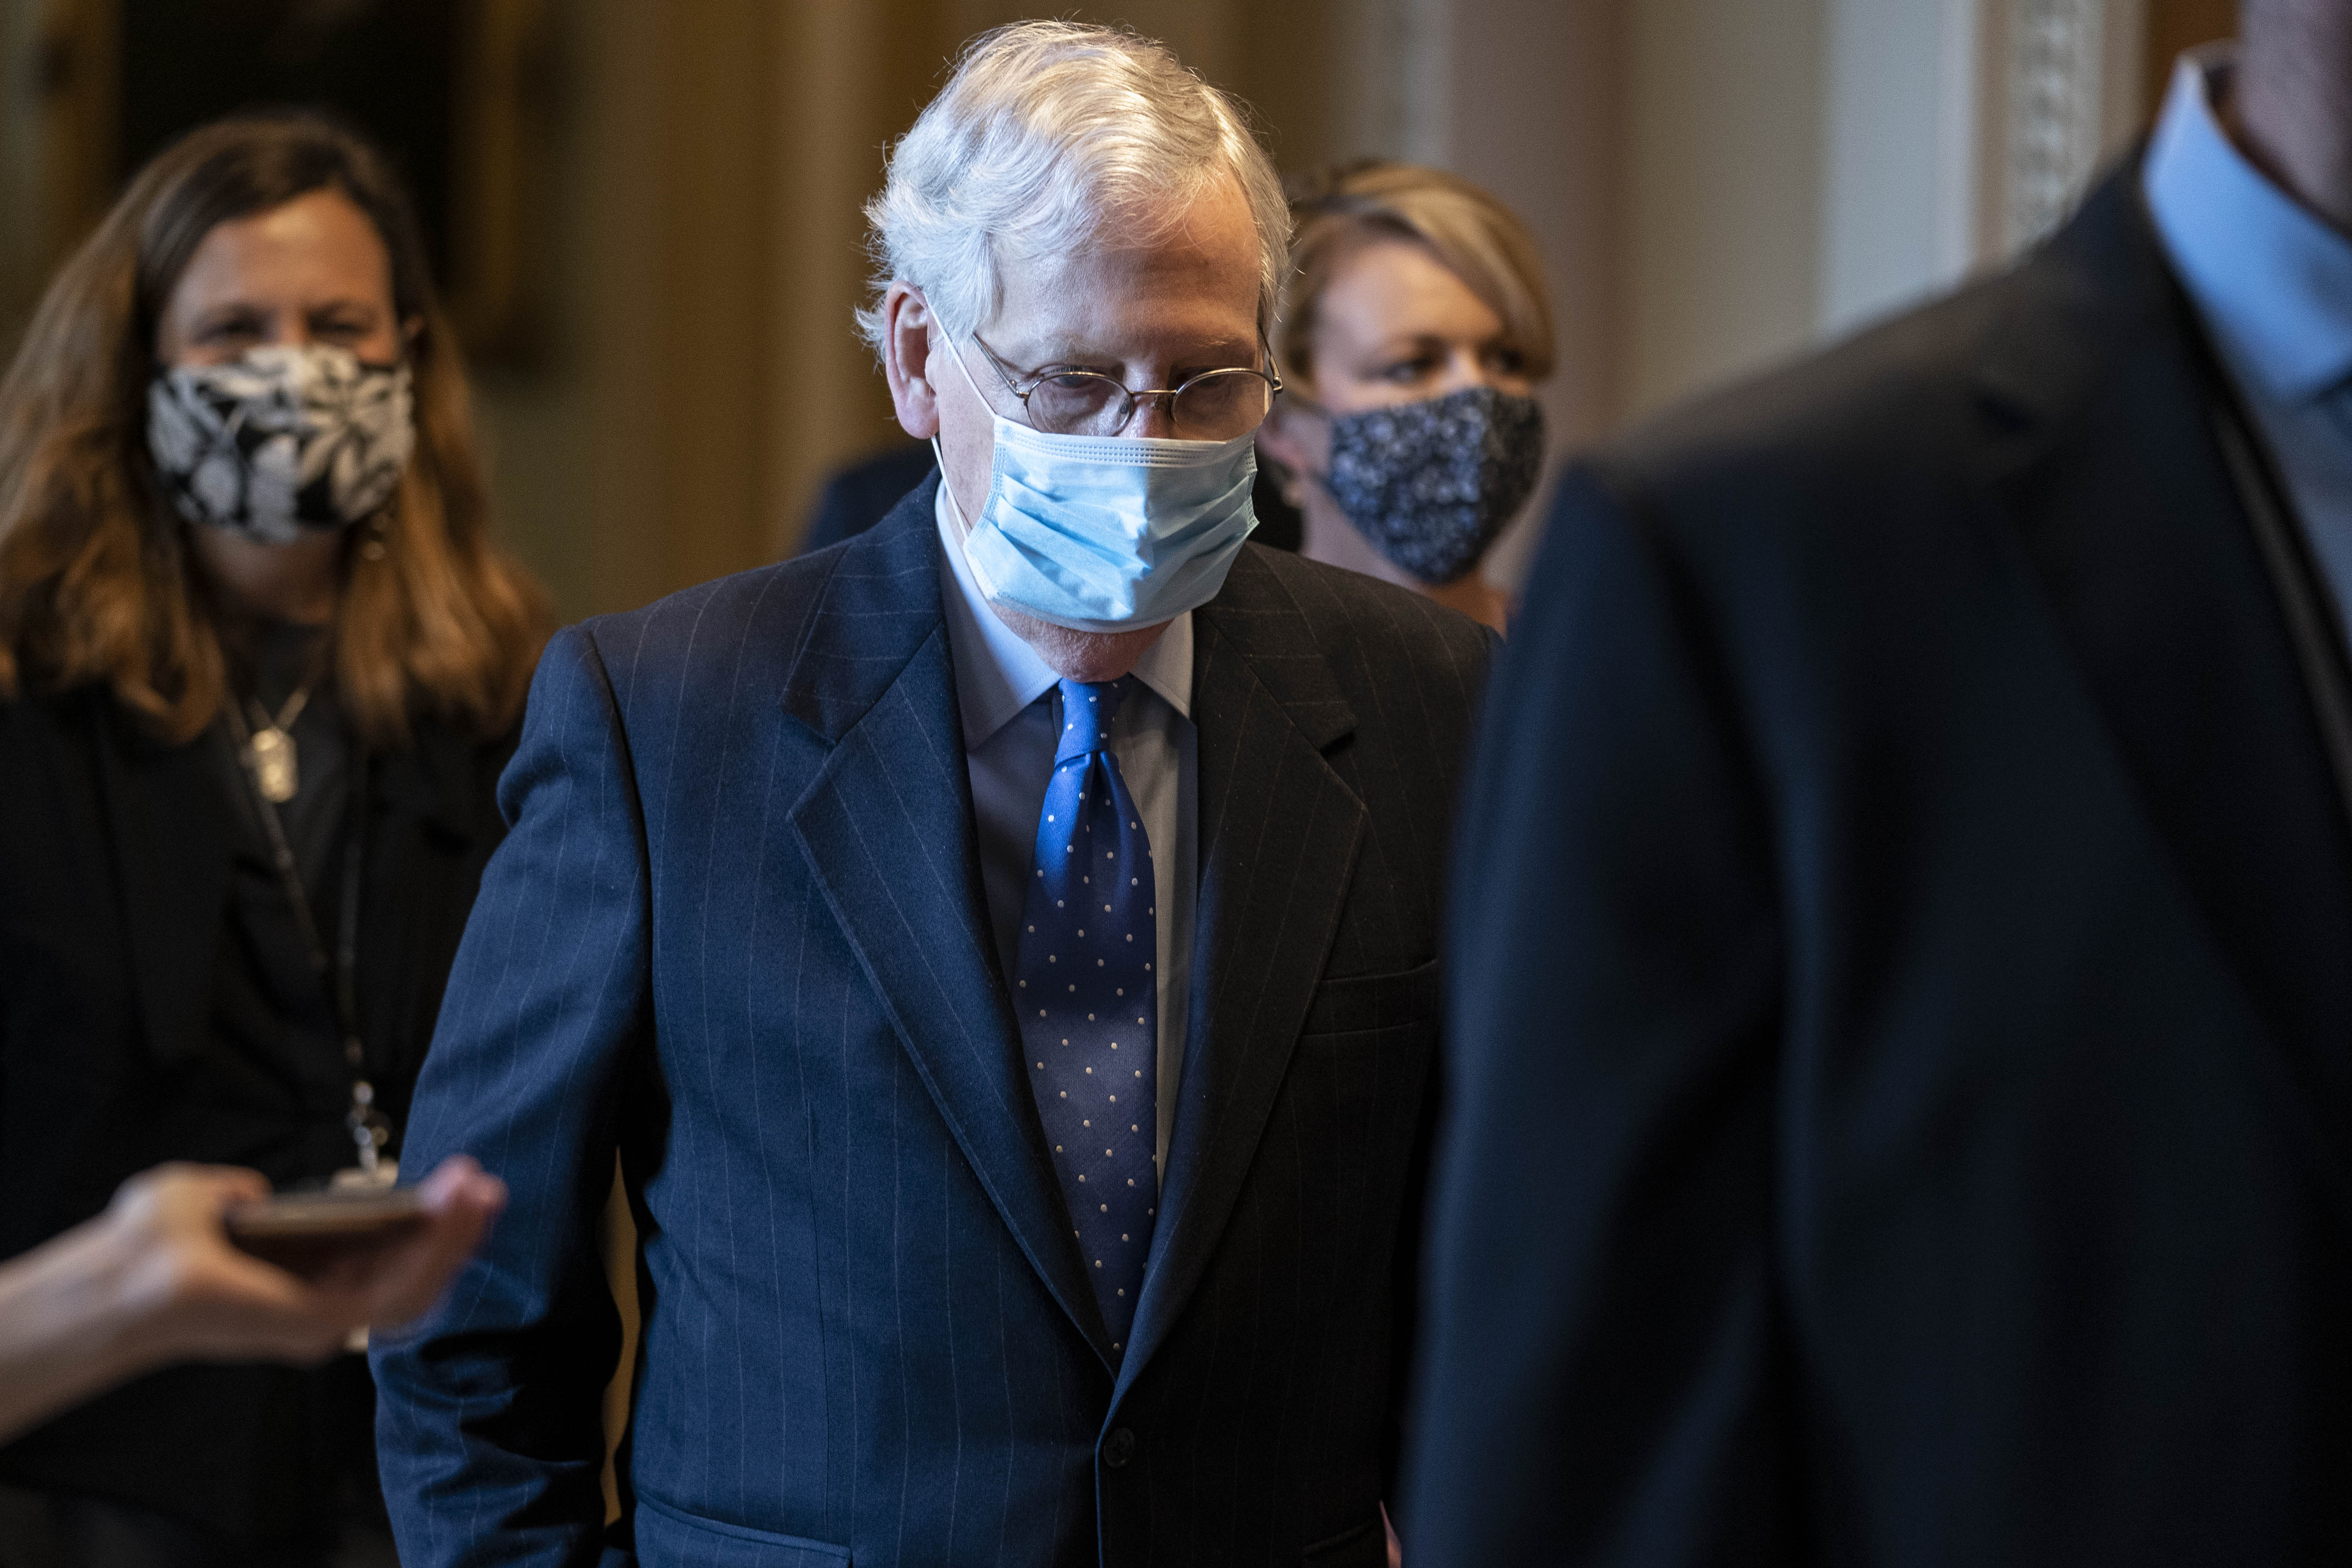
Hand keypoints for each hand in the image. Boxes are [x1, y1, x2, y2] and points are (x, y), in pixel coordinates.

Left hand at [111, 1156, 504, 1364]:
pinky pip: (395, 1296)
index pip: (379, 1265)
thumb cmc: (145, 1243)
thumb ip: (231, 1196)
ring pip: (413, 1288)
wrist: (117, 1276)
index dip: (423, 1230)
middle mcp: (316, 1312)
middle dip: (453, 1233)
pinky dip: (432, 1254)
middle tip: (485, 1188)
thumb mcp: (198, 1200)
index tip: (453, 1187)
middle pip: (409, 1278)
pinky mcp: (323, 1327)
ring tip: (479, 1194)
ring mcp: (322, 1323)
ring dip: (453, 1240)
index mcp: (293, 1286)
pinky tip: (452, 1215)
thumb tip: (248, 1193)